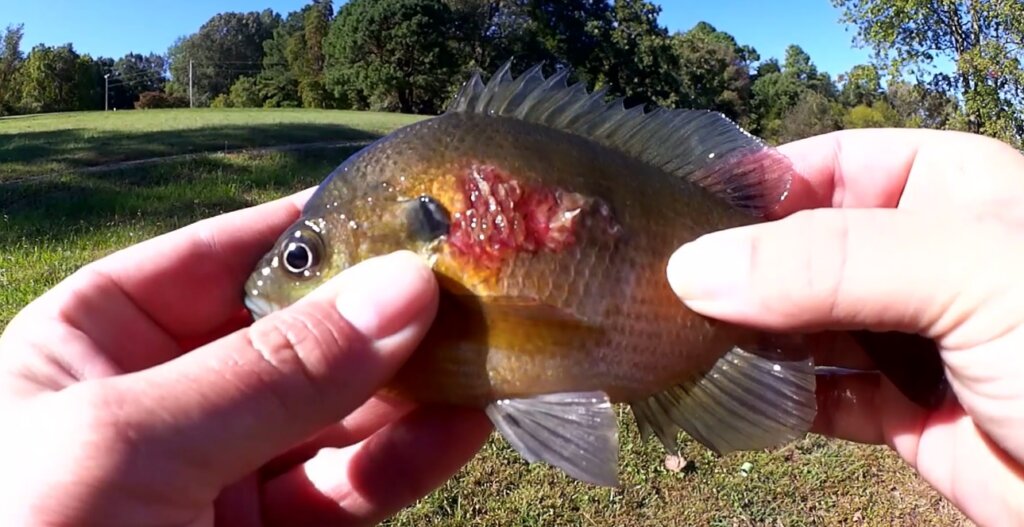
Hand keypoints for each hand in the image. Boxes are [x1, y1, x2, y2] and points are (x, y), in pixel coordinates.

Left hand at [0, 189, 491, 526]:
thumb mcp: (131, 447)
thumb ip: (273, 371)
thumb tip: (401, 288)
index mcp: (94, 344)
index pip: (218, 258)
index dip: (311, 231)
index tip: (407, 209)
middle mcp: (163, 402)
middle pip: (293, 335)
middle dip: (380, 313)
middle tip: (473, 285)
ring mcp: (220, 476)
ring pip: (335, 414)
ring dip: (412, 386)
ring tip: (487, 351)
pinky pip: (348, 490)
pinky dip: (406, 461)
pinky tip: (461, 425)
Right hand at [667, 129, 1023, 525]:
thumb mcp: (968, 269)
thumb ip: (828, 262)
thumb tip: (694, 268)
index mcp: (953, 190)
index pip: (832, 164)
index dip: (760, 184)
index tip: (684, 215)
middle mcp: (925, 259)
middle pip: (806, 248)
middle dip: (742, 269)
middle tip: (665, 288)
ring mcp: (914, 339)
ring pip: (804, 325)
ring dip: (751, 336)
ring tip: (684, 342)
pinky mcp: (906, 415)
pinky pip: (819, 395)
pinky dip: (776, 398)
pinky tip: (738, 395)